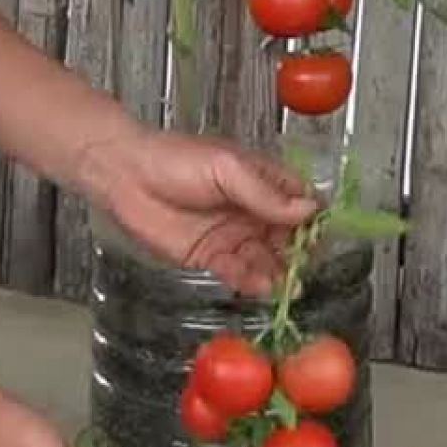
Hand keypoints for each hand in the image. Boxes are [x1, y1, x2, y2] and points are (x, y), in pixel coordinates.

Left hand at [77, 131, 320, 296]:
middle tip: (304, 267)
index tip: (320, 235)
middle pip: (287, 237)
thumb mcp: (228, 169)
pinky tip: (260, 286)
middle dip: (298, 253)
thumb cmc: (176, 160)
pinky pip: (238, 273)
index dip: (313, 219)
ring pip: (265, 259)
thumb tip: (308, 209)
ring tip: (284, 284)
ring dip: (277, 272)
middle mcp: (252, 211)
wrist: (126, 176)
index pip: (299, 202)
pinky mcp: (212, 258)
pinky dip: (251, 281)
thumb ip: (266, 193)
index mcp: (262, 182)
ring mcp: (233, 236)